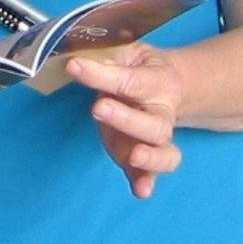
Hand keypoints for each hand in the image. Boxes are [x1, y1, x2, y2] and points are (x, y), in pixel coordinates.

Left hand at [66, 44, 183, 198]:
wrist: (166, 84)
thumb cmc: (141, 68)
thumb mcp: (129, 53)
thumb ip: (110, 58)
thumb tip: (85, 62)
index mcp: (160, 82)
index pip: (131, 81)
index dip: (101, 74)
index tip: (75, 67)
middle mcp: (162, 113)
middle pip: (154, 123)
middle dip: (127, 118)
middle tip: (99, 107)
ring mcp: (154, 140)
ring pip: (165, 152)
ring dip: (150, 156)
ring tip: (135, 156)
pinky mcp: (142, 159)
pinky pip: (152, 174)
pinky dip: (146, 183)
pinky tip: (141, 190)